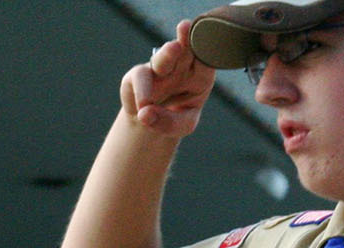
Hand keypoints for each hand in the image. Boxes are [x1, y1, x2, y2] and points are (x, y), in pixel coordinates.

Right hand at [121, 20, 215, 139]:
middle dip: (186, 38)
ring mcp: (159, 69)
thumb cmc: (175, 117)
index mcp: (200, 74)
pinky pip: (141, 79)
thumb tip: (144, 114)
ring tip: (174, 48)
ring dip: (167, 53)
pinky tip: (143, 107)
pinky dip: (143, 93)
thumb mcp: (183, 125)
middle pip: (185, 49)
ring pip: (162, 58)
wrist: (152, 120)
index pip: (206, 59)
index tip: (207, 40)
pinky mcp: (137, 75)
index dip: (206, 48)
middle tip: (187, 26)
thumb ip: (170, 123)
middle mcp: (181, 66)